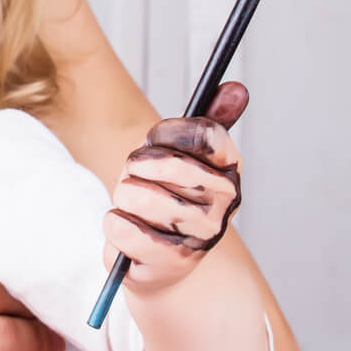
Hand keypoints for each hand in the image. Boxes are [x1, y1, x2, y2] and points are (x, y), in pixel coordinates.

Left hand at [104, 81, 246, 292]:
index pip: (203, 134)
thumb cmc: (167, 199)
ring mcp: (202, 234)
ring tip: (134, 207)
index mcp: (229, 169)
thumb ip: (206, 121)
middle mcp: (224, 203)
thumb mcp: (182, 156)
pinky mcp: (171, 261)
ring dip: (123, 197)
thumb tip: (236, 86)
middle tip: (135, 176)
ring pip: (138, 195)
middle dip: (136, 166)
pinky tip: (128, 231)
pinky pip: (121, 227)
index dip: (167, 133)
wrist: (159, 263)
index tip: (154, 140)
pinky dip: (114, 226)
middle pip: (165, 163)